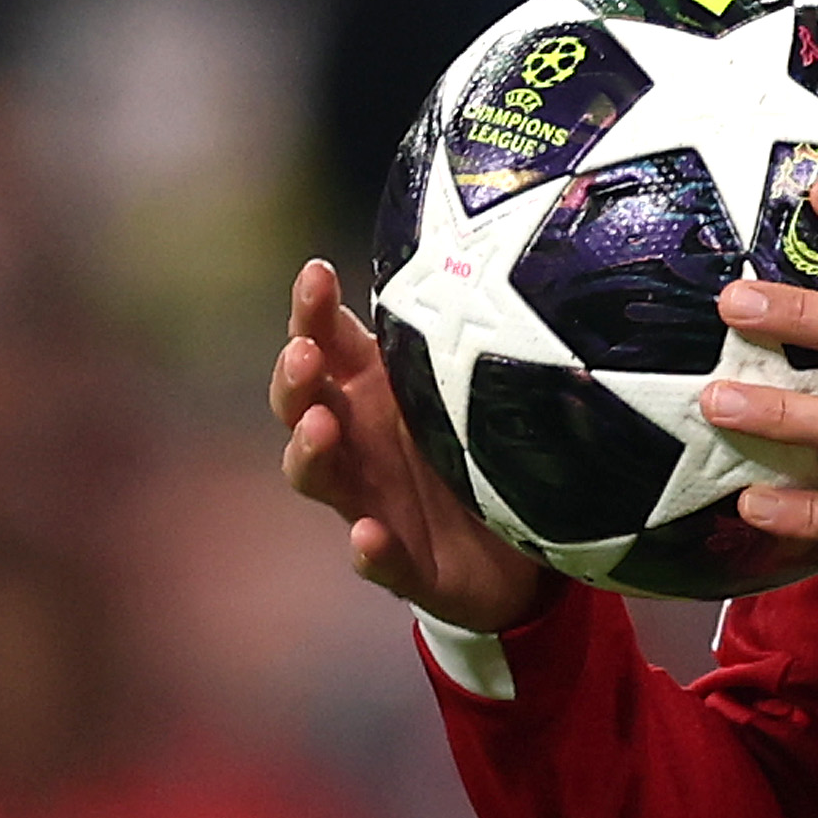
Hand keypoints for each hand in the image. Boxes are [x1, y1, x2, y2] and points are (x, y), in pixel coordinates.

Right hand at [271, 259, 553, 632]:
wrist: (521, 546)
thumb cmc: (474, 445)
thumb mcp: (463, 382)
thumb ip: (445, 334)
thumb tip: (457, 253)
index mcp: (370, 391)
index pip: (326, 344)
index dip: (310, 312)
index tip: (315, 274)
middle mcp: (358, 444)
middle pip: (303, 407)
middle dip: (295, 381)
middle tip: (304, 356)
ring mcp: (374, 503)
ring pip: (321, 478)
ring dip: (311, 454)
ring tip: (321, 430)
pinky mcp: (404, 564)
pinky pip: (380, 562)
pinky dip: (371, 552)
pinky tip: (368, 536)